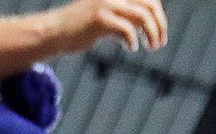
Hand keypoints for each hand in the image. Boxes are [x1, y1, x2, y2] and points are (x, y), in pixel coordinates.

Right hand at [52, 0, 167, 52]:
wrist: (55, 32)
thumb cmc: (81, 28)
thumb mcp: (106, 16)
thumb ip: (125, 15)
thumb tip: (148, 25)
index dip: (159, 17)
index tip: (159, 35)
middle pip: (150, 5)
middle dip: (160, 25)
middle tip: (159, 44)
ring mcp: (106, 4)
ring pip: (143, 16)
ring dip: (152, 34)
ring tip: (151, 47)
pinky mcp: (100, 18)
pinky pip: (126, 29)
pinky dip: (133, 41)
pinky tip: (130, 48)